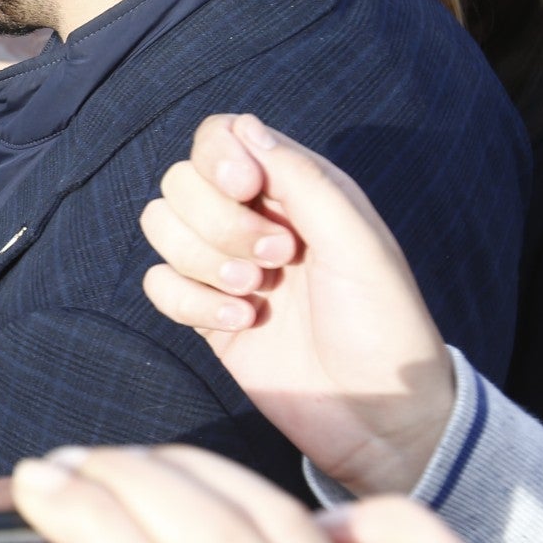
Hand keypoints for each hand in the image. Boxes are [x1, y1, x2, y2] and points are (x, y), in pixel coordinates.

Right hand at [138, 114, 455, 496]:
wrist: (376, 416)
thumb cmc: (384, 326)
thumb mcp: (359, 243)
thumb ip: (303, 180)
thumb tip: (243, 126)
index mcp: (296, 190)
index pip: (221, 137)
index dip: (218, 157)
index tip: (247, 190)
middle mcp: (254, 219)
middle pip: (181, 182)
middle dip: (217, 222)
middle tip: (276, 259)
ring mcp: (225, 266)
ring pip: (160, 228)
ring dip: (201, 261)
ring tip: (255, 293)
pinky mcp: (205, 312)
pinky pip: (158, 284)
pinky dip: (190, 303)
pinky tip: (242, 324)